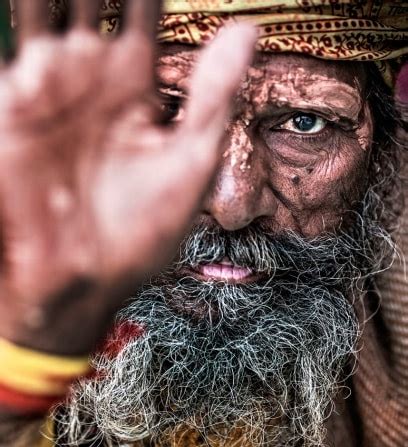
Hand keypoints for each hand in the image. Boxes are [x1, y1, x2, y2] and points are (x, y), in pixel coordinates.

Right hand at [0, 0, 255, 353]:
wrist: (86, 277)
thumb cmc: (141, 233)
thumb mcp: (192, 163)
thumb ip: (213, 95)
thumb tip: (248, 29)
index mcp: (138, 91)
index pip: (147, 11)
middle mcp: (94, 78)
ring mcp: (51, 83)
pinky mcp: (15, 98)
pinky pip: (18, 28)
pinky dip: (26, 1)